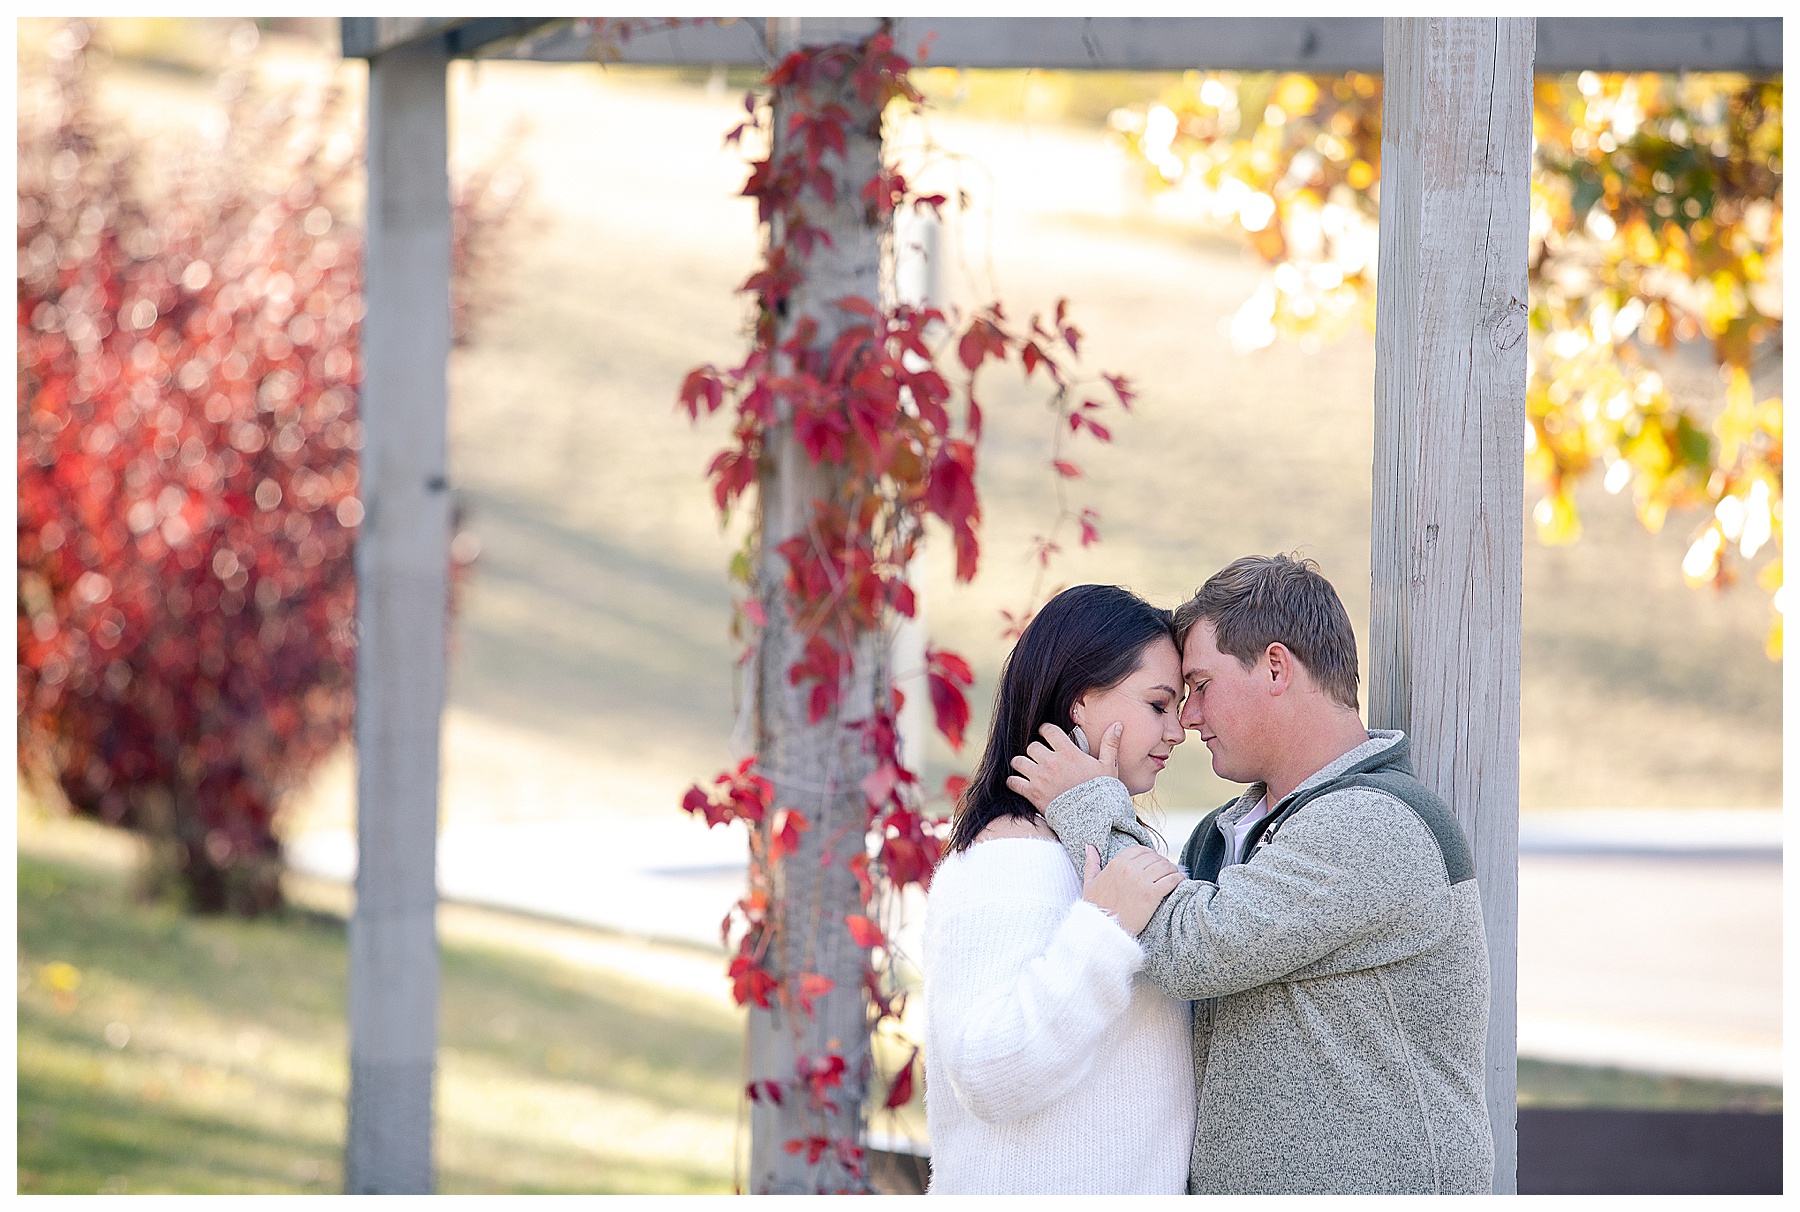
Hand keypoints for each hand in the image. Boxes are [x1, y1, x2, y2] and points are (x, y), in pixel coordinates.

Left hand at [1005, 721, 1122, 810]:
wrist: (1093, 819)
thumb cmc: (1102, 793)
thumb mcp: (1108, 766)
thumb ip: (1110, 744)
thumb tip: (1117, 724)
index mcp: (1068, 753)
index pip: (1048, 730)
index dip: (1045, 730)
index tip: (1046, 735)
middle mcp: (1051, 762)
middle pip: (1031, 746)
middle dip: (1035, 750)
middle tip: (1039, 756)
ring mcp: (1040, 778)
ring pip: (1018, 761)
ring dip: (1021, 764)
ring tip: (1027, 768)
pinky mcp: (1032, 793)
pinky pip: (1013, 782)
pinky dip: (1014, 782)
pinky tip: (1019, 783)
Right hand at [1082, 843, 1182, 935]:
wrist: (1103, 930)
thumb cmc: (1096, 909)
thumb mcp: (1089, 884)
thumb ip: (1091, 863)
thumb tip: (1090, 846)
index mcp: (1116, 864)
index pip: (1140, 850)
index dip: (1150, 855)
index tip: (1153, 863)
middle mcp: (1129, 869)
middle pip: (1155, 857)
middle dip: (1162, 863)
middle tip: (1166, 871)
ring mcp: (1141, 881)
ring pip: (1165, 866)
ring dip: (1172, 870)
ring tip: (1174, 876)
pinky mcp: (1151, 894)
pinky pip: (1171, 879)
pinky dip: (1178, 879)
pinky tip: (1180, 881)